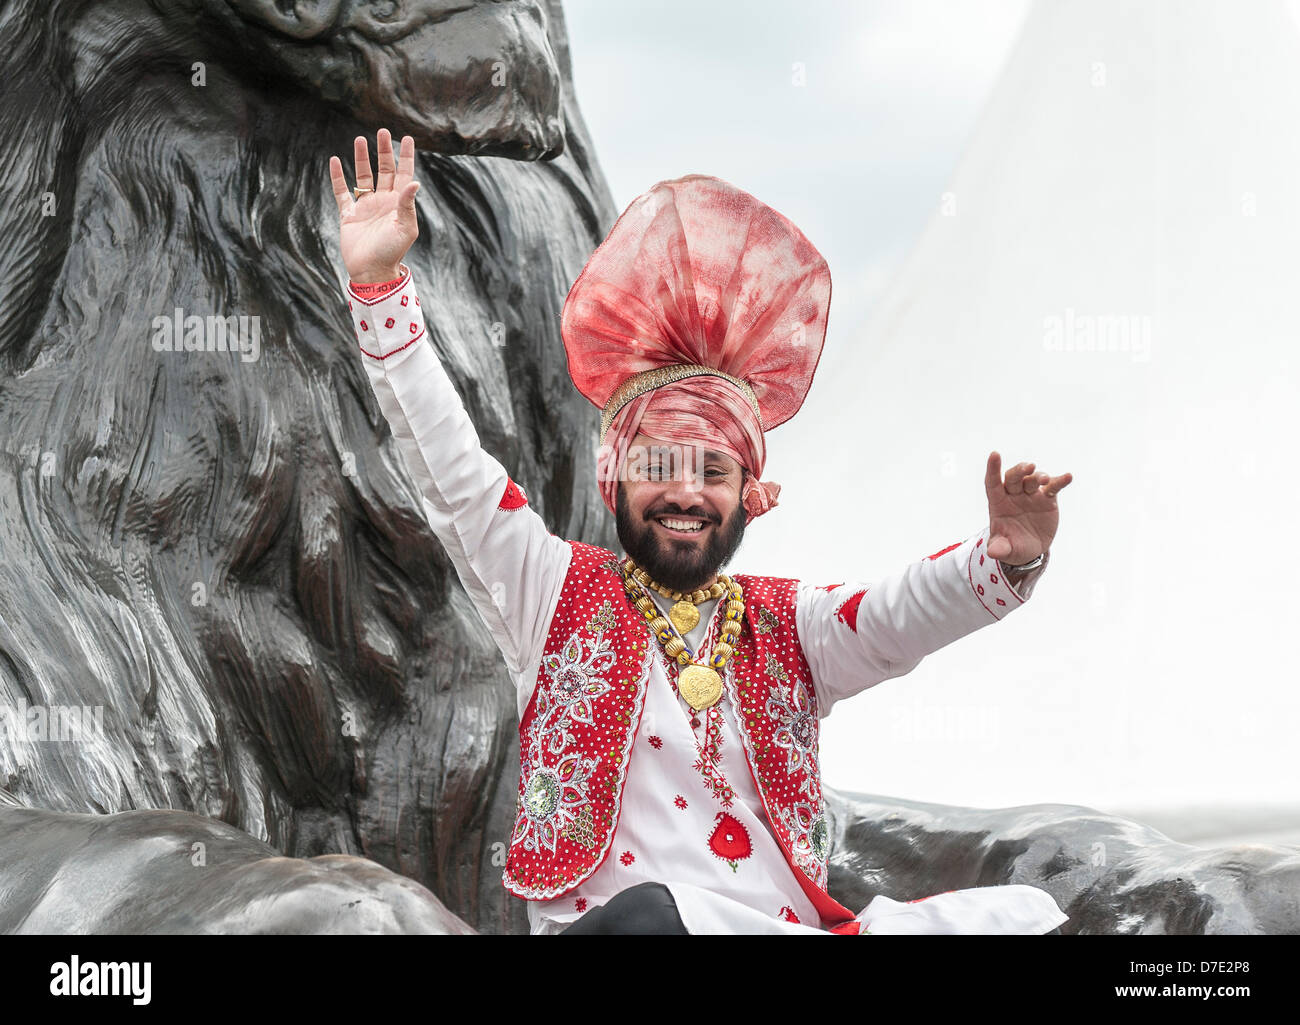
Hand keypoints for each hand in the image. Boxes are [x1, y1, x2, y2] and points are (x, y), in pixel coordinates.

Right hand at [329, 129, 419, 282]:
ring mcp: (366, 207)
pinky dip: (338, 177)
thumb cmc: (392, 252)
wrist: (371, 271)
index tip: (407, 138)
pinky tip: (334, 161)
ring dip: (361, 158)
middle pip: (384, 170)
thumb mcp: (405, 229)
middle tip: (382, 131)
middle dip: (384, 151)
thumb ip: (408, 205)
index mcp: (399, 204)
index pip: (404, 174)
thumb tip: (414, 182)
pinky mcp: (349, 214)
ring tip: (360, 139)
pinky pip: (342, 192)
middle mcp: (383, 202)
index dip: (406, 157)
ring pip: (363, 176)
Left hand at [984, 451, 1071, 564]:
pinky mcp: (1048, 499)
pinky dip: (1060, 481)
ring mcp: (1031, 495)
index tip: (994, 454)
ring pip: (1033, 480)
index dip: (992, 469)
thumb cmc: (1012, 546)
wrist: (1030, 549)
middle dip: (1020, 471)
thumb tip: (994, 552)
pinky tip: (1068, 477)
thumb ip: (999, 548)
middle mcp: (1014, 495)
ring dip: (1039, 477)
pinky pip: (1054, 487)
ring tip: (1045, 479)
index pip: (993, 483)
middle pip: (1014, 477)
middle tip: (1029, 467)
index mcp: (999, 503)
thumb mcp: (1005, 550)